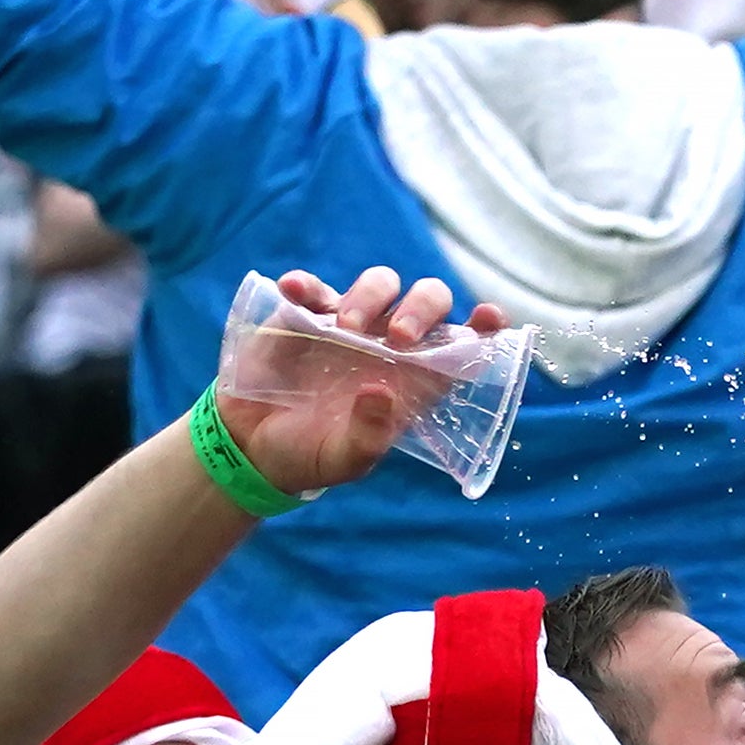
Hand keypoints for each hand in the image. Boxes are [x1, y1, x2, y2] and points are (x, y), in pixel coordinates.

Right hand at [206, 264, 505, 497]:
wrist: (254, 448)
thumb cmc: (313, 455)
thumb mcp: (345, 460)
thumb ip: (368, 436)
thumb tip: (381, 393)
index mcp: (416, 381)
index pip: (461, 345)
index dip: (482, 327)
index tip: (490, 316)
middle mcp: (391, 346)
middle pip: (427, 302)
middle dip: (422, 309)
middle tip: (398, 338)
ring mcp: (350, 325)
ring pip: (380, 284)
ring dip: (369, 297)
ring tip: (344, 330)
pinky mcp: (306, 314)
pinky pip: (313, 288)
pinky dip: (306, 284)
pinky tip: (294, 291)